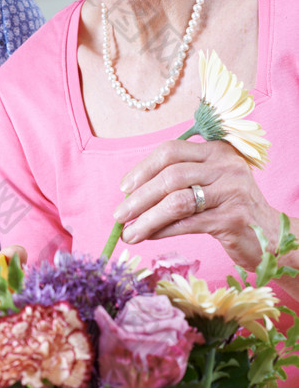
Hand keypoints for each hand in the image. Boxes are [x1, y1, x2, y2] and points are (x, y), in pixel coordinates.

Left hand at [114, 138, 279, 270]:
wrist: (269, 235)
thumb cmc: (229, 209)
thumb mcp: (208, 184)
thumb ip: (178, 181)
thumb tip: (130, 194)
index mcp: (217, 151)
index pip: (171, 150)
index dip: (142, 169)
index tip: (123, 188)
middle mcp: (226, 166)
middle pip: (170, 176)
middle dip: (139, 197)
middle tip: (119, 215)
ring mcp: (231, 191)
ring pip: (176, 201)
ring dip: (146, 218)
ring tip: (128, 233)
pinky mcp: (232, 219)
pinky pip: (187, 223)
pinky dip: (163, 231)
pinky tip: (149, 236)